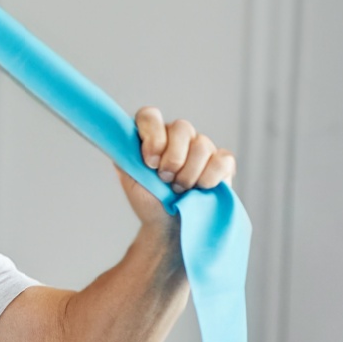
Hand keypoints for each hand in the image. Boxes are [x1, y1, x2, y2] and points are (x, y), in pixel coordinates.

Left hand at [118, 107, 237, 223]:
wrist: (169, 225)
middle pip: (182, 127)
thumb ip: (126, 155)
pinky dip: (209, 178)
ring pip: (202, 145)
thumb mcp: (130, 178)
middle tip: (165, 179)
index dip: (152, 136)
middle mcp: (178, 135)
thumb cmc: (149, 199)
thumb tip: (119, 137)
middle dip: (173, 159)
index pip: (150, 115)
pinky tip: (201, 189)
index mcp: (152, 134)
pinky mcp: (222, 162)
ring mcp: (202, 147)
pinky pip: (223, 159)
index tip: (149, 162)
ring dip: (188, 173)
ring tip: (179, 189)